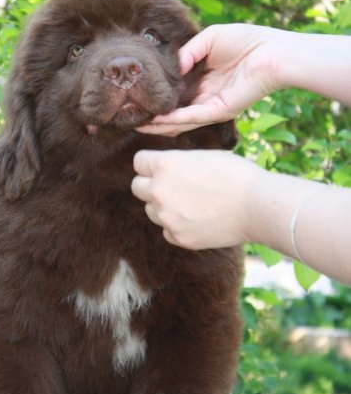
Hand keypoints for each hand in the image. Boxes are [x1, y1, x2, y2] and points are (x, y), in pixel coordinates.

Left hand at [131, 149, 258, 249]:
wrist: (257, 206)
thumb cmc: (236, 175)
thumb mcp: (202, 156)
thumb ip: (177, 163)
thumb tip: (164, 168)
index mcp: (165, 165)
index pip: (138, 162)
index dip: (150, 164)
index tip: (161, 168)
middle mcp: (159, 191)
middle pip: (137, 187)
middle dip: (150, 185)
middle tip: (173, 186)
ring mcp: (166, 217)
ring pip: (151, 210)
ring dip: (163, 207)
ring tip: (191, 203)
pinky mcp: (177, 237)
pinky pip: (166, 230)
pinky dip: (177, 226)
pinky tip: (198, 219)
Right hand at [137, 24, 282, 136]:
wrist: (273, 50)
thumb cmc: (246, 41)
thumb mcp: (209, 39)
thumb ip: (188, 53)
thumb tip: (171, 67)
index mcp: (203, 82)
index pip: (176, 94)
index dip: (158, 96)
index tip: (137, 96)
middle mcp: (205, 98)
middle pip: (174, 112)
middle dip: (153, 116)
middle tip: (130, 118)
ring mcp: (212, 107)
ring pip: (180, 121)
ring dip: (158, 124)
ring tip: (136, 125)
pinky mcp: (219, 111)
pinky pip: (192, 118)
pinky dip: (173, 121)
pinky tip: (155, 122)